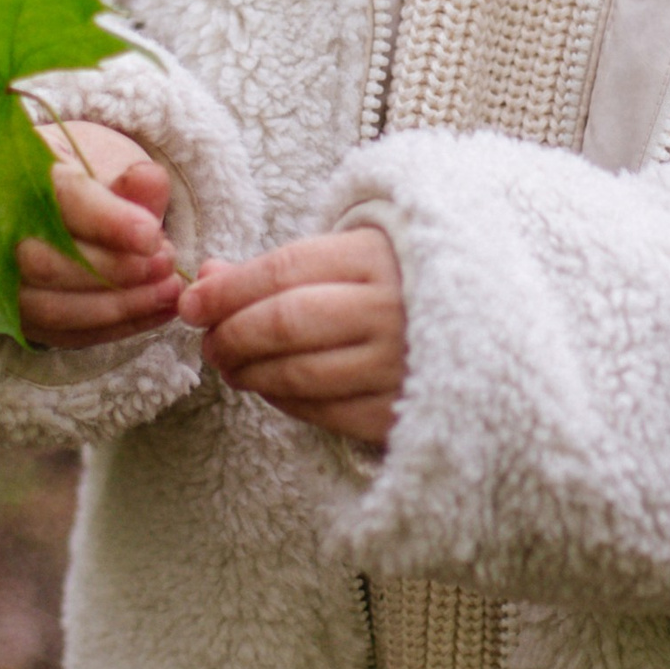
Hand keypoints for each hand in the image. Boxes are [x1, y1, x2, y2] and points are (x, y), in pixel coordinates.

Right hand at [17, 121, 180, 348]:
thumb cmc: (82, 182)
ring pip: (53, 309)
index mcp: (17, 175)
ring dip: (119, 306)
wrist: (49, 205)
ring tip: (168, 291)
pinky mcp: (16, 318)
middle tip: (166, 263)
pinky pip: (64, 334)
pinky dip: (115, 328)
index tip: (152, 237)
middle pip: (48, 264)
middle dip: (115, 270)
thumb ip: (130, 179)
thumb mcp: (107, 165)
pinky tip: (156, 312)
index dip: (107, 221)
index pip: (59, 201)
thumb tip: (148, 180)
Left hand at [178, 227, 404, 445]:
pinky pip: (322, 411)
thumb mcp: (347, 258)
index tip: (192, 303)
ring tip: (232, 366)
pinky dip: (284, 400)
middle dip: (232, 334)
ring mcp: (397, 363)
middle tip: (210, 341)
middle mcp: (390, 308)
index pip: (282, 270)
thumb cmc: (397, 286)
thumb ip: (277, 268)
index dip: (228, 290)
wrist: (477, 330)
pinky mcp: (399, 412)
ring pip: (297, 372)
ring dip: (250, 372)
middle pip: (284, 322)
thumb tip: (204, 279)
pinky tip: (270, 387)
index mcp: (375, 256)